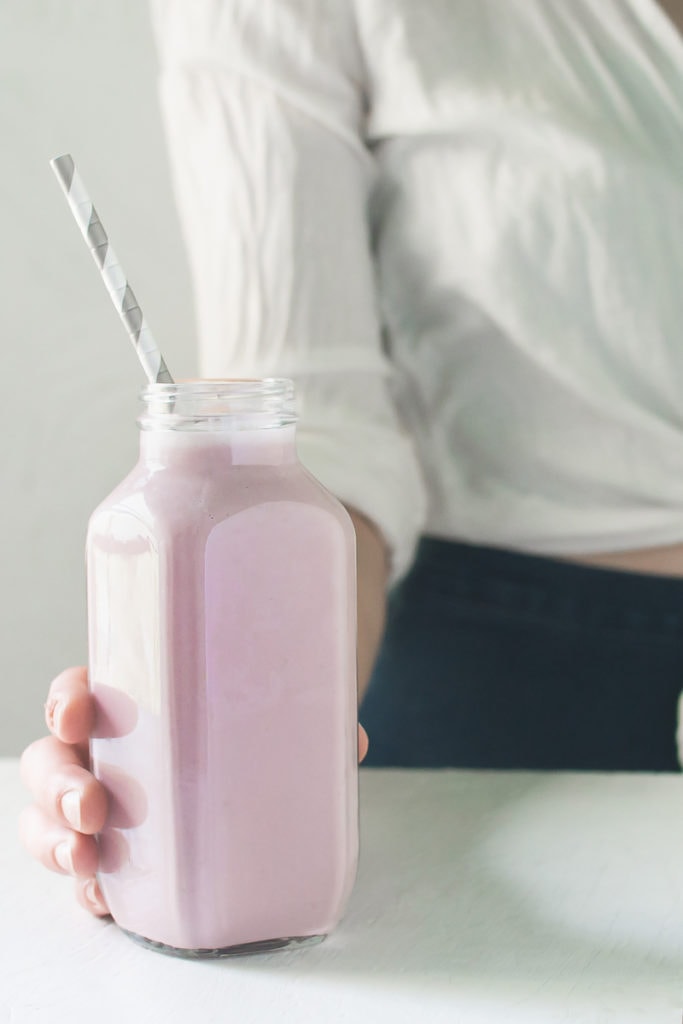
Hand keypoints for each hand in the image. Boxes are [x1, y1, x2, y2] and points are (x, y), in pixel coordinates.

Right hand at [20, 667, 368, 917]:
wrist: (255, 772)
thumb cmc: (247, 728)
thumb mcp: (275, 713)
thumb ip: (309, 720)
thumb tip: (353, 742)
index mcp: (132, 704)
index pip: (80, 693)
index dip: (66, 703)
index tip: (78, 715)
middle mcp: (105, 753)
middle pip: (51, 762)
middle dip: (58, 785)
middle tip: (93, 806)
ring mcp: (104, 805)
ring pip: (49, 818)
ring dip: (55, 840)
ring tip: (87, 859)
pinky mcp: (117, 857)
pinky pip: (82, 873)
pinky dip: (84, 887)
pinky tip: (102, 897)